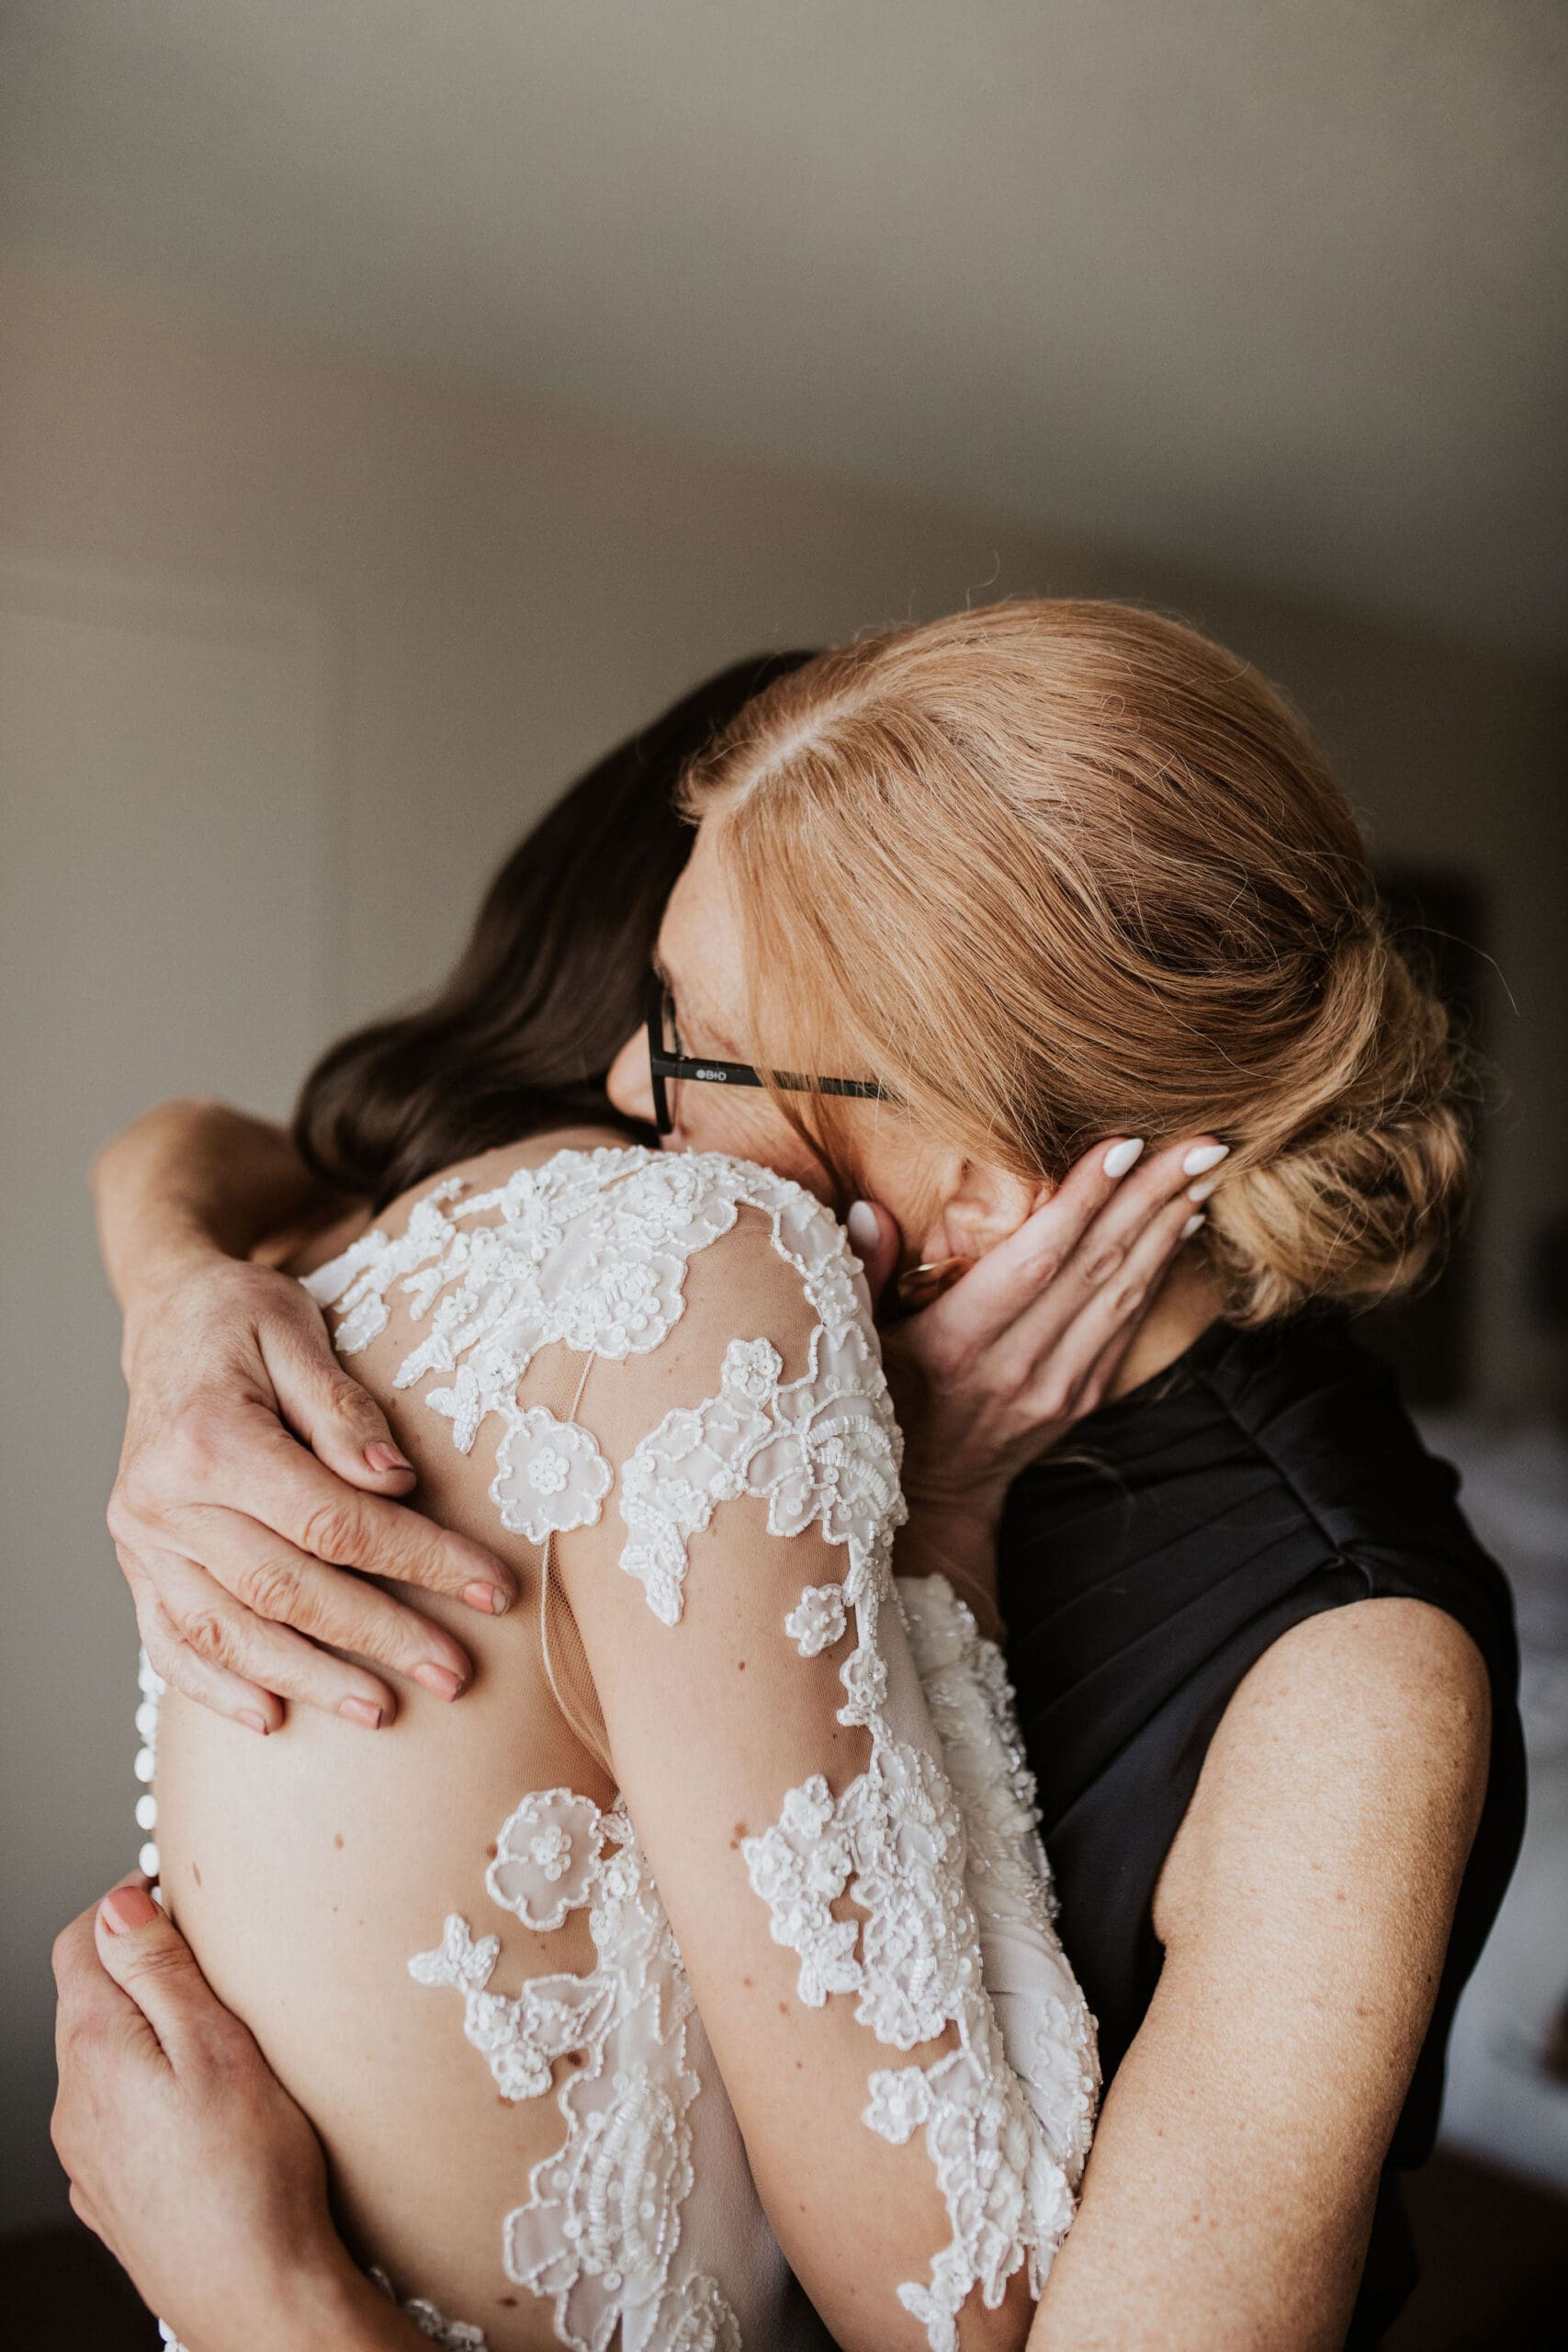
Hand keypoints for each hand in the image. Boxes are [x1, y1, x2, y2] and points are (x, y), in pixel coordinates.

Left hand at [51, 1879, 412, 2350]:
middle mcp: (75, 2105)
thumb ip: (159, 1971)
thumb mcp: (218, 2045)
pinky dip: (149, 2096)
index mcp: (95, 2052)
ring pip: (101, 2066)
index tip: (179, 1899)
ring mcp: (86, 2159)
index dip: (125, 1906)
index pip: (79, 1943)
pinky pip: (115, 2122)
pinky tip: (203, 2114)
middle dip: (138, 1969)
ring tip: (217, 2039)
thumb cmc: (253, 2175)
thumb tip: (118, 1904)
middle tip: (212, 1962)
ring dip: (144, 2035)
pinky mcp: (110, 2199)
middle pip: (87, 2003)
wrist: (256, 2301)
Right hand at [110, 1256, 516, 1734]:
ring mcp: (141, 1539)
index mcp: (210, 1437)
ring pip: (228, 1630)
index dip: (420, 1560)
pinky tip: (271, 1717)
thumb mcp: (297, 1330)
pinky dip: (217, 1686)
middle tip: (454, 1674)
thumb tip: (396, 1483)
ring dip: (308, 1678)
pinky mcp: (136, 1562)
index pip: (334, 1521)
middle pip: (286, 1588)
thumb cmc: (242, 1318)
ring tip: (381, 1712)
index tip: (492, 1590)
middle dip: (379, 1636)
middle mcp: (163, 1498)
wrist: (165, 1316)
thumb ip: (343, 1409)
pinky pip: (170, 1639)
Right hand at [852, 1135, 1221, 1533]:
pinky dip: (1160, 1269)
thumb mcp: (852, 1341)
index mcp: (956, 1345)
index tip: (1123, 1145)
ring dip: (1168, 1226)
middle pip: (1096, 1269)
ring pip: (1124, 1294)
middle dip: (1150, 1198)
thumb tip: (866, 1209)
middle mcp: (1016, 1368)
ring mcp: (1058, 1387)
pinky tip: (1183, 1225)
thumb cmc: (879, 1398)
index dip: (1082, 1202)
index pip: (1034, 1261)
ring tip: (1203, 1168)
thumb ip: (862, 1273)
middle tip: (1200, 1143)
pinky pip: (1129, 1323)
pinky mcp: (1083, 1397)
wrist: (928, 1494)